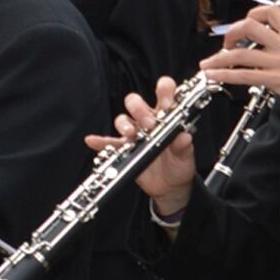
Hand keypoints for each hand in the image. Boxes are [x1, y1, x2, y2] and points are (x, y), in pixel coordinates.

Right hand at [106, 76, 196, 213]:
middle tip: (149, 123)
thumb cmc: (180, 165)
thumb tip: (184, 136)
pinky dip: (100, 141)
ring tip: (131, 134)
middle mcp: (148, 121)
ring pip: (123, 120)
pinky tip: (93, 140)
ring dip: (124, 124)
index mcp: (166, 116)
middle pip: (136, 103)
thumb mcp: (186, 156)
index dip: (164, 92)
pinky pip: (109, 143)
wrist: (171, 186)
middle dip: (140, 109)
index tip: (167, 105)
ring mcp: (135, 134)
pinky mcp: (125, 149)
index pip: (164, 92)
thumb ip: (184, 146)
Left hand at [200, 0, 279, 118]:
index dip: (253, 13)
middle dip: (231, 33)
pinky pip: (245, 75)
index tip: (245, 22)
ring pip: (242, 53)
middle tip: (226, 43)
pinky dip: (225, 75)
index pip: (271, 11)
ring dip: (219, 58)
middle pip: (250, 26)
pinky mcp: (276, 80)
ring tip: (207, 64)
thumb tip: (269, 49)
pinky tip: (214, 76)